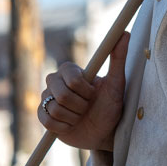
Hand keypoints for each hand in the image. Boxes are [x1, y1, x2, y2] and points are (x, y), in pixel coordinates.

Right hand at [38, 31, 128, 150]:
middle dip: (80, 106)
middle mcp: (55, 81)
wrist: (102, 133)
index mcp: (70, 70)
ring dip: (74, 118)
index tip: (93, 94)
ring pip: (55, 109)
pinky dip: (64, 127)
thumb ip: (118, 58)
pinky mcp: (42, 115)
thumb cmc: (110, 106)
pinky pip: (48, 121)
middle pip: (61, 95)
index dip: (85, 91)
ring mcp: (46, 98)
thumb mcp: (116, 83)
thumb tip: (124, 33)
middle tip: (87, 107)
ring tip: (80, 117)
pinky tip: (71, 125)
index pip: (72, 78)